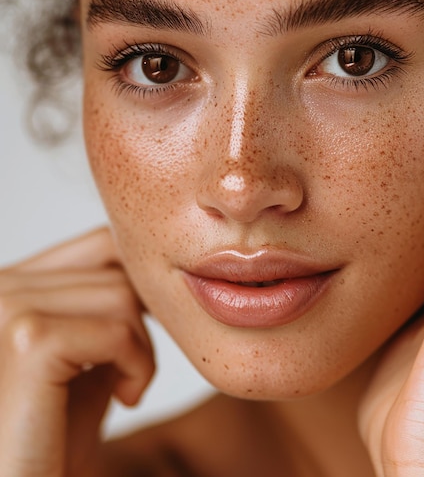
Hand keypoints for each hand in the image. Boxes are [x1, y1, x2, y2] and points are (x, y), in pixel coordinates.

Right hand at [0, 228, 154, 476]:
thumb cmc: (54, 437)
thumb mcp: (85, 355)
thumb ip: (105, 307)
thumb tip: (151, 266)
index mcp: (11, 285)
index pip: (102, 244)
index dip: (140, 283)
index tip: (147, 331)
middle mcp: (0, 285)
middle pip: (116, 264)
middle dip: (143, 319)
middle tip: (133, 370)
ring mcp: (6, 308)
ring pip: (122, 293)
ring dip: (143, 347)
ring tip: (127, 388)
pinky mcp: (27, 341)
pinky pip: (118, 331)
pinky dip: (139, 365)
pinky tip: (127, 399)